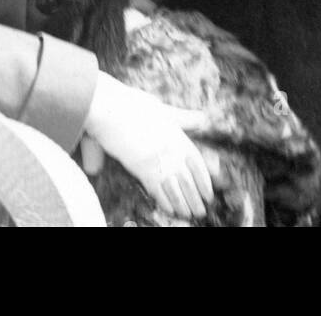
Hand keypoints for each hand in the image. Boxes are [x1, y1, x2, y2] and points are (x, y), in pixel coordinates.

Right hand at [84, 73, 213, 218]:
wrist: (111, 108)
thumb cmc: (133, 105)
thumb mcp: (162, 108)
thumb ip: (182, 117)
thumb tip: (204, 118)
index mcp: (177, 135)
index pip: (197, 162)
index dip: (204, 180)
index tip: (209, 193)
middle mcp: (172, 149)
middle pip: (189, 179)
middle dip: (195, 197)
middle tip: (201, 212)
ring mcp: (160, 159)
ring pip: (176, 188)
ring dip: (184, 204)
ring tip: (190, 215)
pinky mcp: (143, 168)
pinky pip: (158, 190)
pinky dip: (165, 202)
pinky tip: (171, 211)